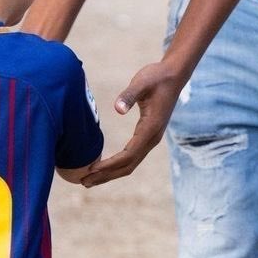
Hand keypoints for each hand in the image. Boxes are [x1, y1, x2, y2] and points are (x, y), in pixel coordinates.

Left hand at [82, 60, 183, 185]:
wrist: (173, 75)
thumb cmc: (156, 77)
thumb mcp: (141, 82)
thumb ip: (129, 95)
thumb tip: (118, 109)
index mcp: (150, 129)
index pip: (127, 155)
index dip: (109, 165)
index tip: (91, 170)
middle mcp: (152, 138)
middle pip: (128, 166)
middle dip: (106, 176)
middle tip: (83, 182)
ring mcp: (151, 138)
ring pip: (130, 164)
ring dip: (111, 174)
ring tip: (90, 180)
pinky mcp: (148, 135)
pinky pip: (132, 156)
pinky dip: (117, 165)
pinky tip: (105, 166)